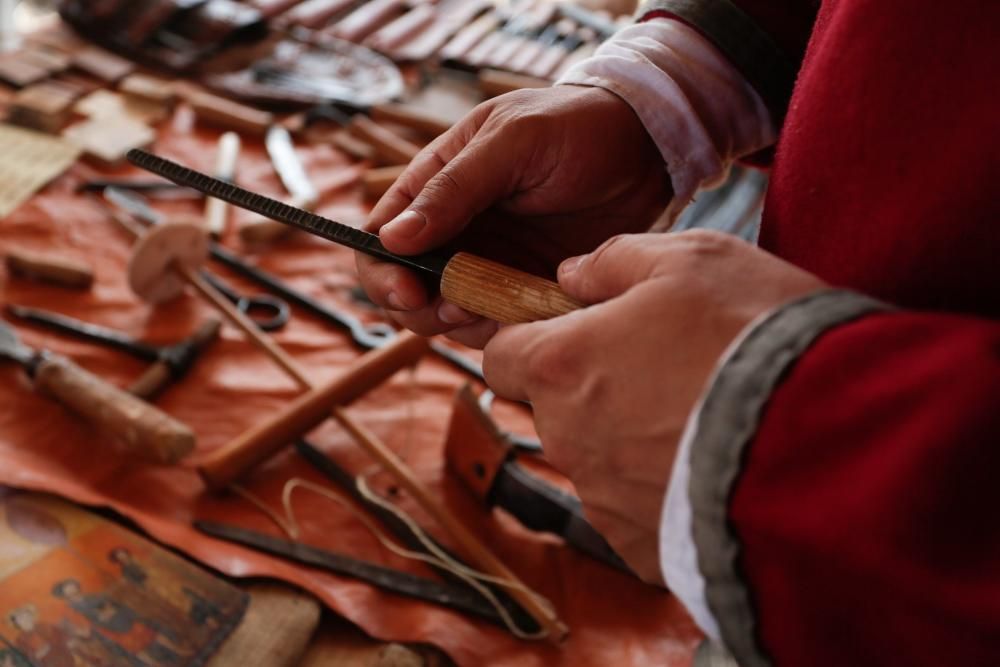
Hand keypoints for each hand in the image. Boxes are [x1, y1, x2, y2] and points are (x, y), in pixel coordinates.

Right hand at [357, 85, 671, 347]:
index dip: (382, 272)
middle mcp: (453, 230)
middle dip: (419, 310)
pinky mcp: (522, 290)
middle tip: (457, 309)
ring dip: (459, 325)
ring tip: (495, 309)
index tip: (409, 291)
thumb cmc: (575, 127)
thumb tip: (393, 238)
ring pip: (445, 316)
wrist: (647, 150)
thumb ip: (453, 188)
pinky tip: (527, 316)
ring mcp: (486, 264)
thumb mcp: (512, 142)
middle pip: (404, 288)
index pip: (379, 238)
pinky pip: (495, 326)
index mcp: (434, 186)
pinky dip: (502, 333)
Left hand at [483, 230, 826, 582]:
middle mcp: (567, 439)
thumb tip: (571, 275)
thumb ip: (615, 260)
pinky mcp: (644, 548)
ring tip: (706, 417)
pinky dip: (664, 488)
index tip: (567, 331)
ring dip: (632, 438)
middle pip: (552, 408)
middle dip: (592, 387)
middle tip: (664, 367)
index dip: (527, 340)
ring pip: (597, 458)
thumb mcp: (692, 258)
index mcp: (562, 366)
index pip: (500, 356)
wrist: (831, 443)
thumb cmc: (755, 335)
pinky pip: (638, 510)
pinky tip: (716, 466)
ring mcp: (604, 500)